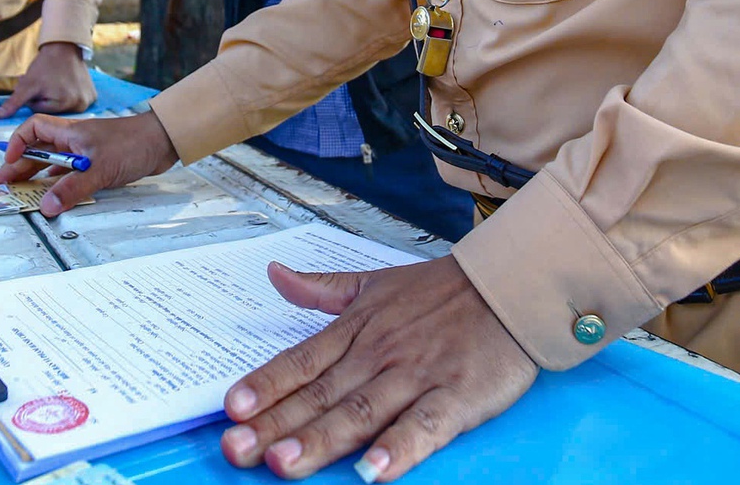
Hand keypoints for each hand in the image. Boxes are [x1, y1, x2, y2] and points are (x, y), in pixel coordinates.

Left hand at [0, 42, 96, 118]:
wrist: (64, 47)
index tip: (39, 87)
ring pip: (63, 108)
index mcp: (65, 104)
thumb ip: (12, 103)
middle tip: (46, 85)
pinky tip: (67, 84)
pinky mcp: (92, 96)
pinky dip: (69, 96)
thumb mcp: (26, 84)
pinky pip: (75, 103)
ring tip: (57, 83)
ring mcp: (89, 101)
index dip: (36, 100)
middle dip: (46, 100)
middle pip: (54, 113)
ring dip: (57, 98)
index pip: (42, 113)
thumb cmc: (45, 65)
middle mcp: (81, 106)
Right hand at [0, 110, 177, 214]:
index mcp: (70, 133)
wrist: (163, 142)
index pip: (33, 129)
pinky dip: (59, 183)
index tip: (10, 163)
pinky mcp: (98, 163)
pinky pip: (70, 172)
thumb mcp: (99, 169)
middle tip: (3, 185)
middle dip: (20, 166)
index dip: (17, 144)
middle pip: (38, 150)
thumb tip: (46, 206)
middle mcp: (74, 140)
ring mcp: (86, 151)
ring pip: (53, 163)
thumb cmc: (133, 144)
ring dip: (37, 176)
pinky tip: (54, 194)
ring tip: (21, 191)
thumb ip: (72, 188)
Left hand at [218, 256, 537, 480]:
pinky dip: (398, 449)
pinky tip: (372, 473)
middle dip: (276, 425)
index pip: (300, 363)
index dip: (265, 386)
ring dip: (321, 440)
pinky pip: (423, 427)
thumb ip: (320, 289)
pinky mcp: (455, 398)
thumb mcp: (372, 283)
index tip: (230, 410)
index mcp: (355, 331)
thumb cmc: (440, 292)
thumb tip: (275, 275)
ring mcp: (415, 377)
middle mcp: (377, 356)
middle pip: (319, 396)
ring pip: (360, 413)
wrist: (508, 286)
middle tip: (237, 450)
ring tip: (285, 464)